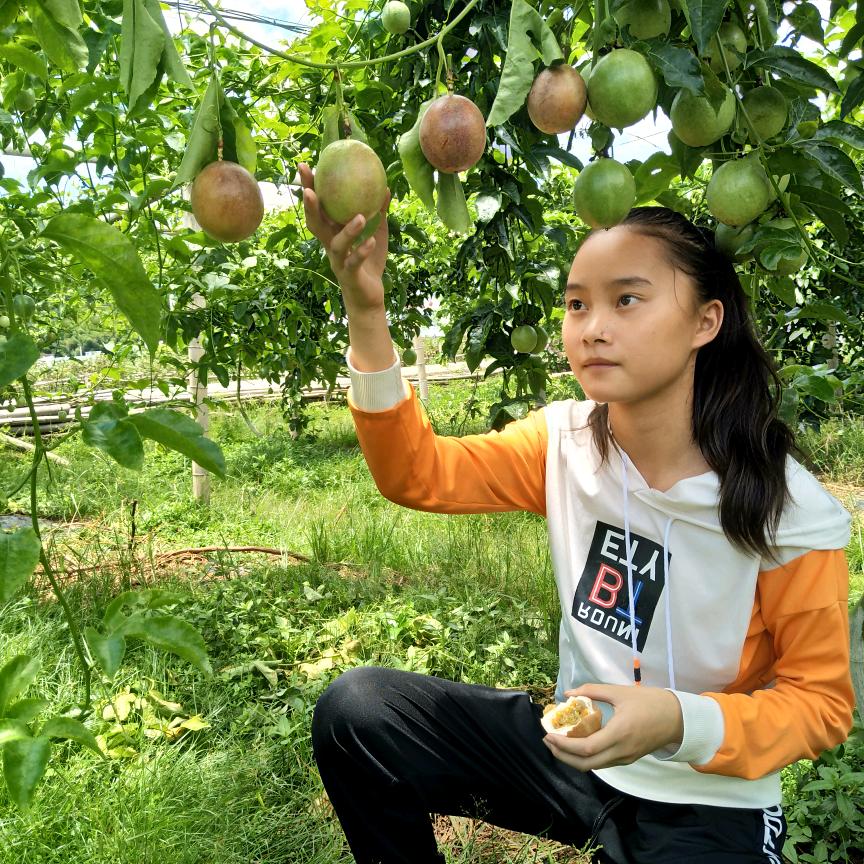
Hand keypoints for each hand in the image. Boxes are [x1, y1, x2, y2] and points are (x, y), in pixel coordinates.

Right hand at [298, 162, 391, 312]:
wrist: (369, 296)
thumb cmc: (369, 261)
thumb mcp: (377, 232)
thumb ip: (378, 212)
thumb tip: (385, 186)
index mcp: (333, 232)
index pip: (319, 207)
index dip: (310, 188)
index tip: (305, 166)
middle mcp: (330, 245)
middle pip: (315, 223)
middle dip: (310, 206)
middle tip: (309, 188)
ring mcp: (339, 261)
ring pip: (336, 244)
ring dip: (347, 231)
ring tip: (361, 217)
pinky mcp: (349, 276)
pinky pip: (354, 263)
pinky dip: (362, 252)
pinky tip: (370, 242)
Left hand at [542, 684, 683, 771]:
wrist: (678, 718)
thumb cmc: (650, 702)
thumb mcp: (620, 692)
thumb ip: (593, 691)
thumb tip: (568, 693)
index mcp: (619, 733)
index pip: (586, 748)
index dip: (563, 745)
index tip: (548, 735)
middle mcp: (621, 751)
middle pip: (586, 764)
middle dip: (563, 756)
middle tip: (548, 741)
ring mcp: (625, 758)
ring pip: (594, 766)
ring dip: (573, 759)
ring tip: (558, 742)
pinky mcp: (628, 759)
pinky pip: (603, 763)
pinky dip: (586, 757)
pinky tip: (577, 744)